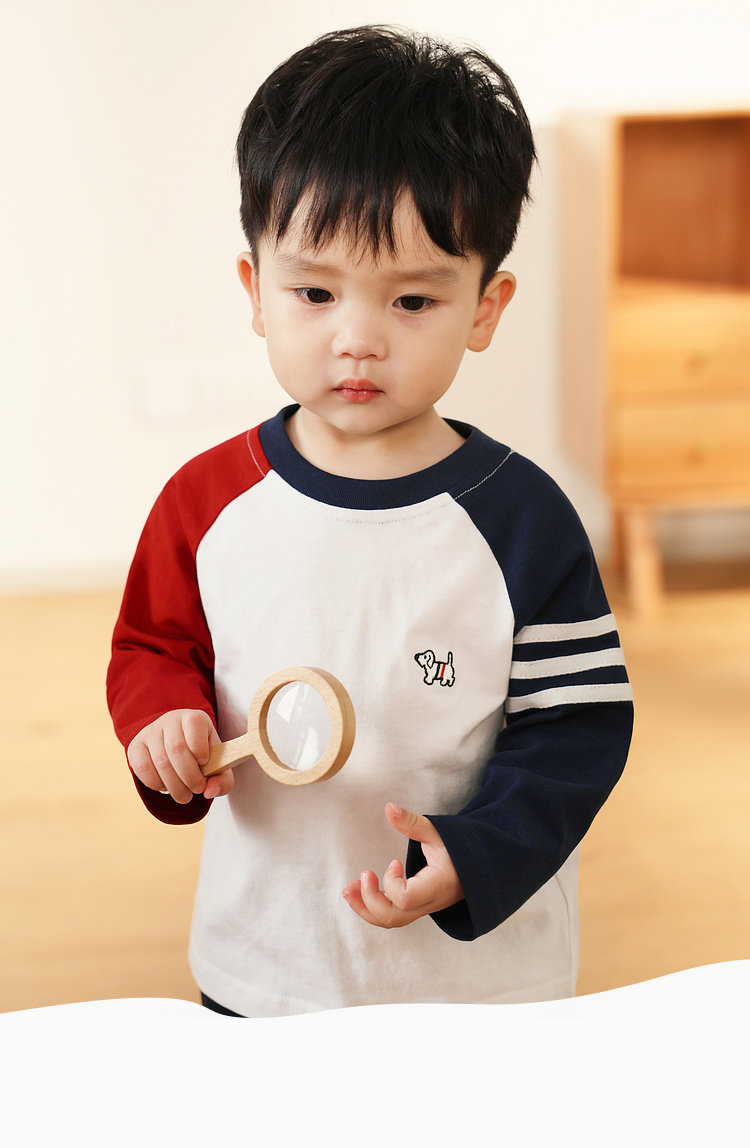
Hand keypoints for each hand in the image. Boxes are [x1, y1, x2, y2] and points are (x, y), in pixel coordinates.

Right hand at [127, 709, 232, 802]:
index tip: (204, 763)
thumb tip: (210, 792)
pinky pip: (142, 768)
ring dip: (174, 786)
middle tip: (196, 790)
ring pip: (160, 761)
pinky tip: (165, 787)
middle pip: (176, 749)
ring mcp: (151, 732)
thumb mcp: (218, 764)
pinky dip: (155, 783)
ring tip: (184, 795)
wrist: (177, 747)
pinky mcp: (136, 746)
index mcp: (194, 718)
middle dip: (189, 776)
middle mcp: (171, 720)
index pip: (195, 724)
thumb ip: (223, 780)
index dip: (200, 748)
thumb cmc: (201, 756)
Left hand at [342, 804, 463, 928]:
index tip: (394, 862)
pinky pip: (392, 915)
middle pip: (393, 917)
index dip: (392, 882)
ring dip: (365, 906)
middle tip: (362, 875)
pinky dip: (373, 906)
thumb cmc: (459, 848)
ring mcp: (423, 909)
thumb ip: (412, 823)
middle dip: (368, 900)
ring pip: (390, 921)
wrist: (477, 868)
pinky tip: (361, 889)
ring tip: (348, 888)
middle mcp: (430, 903)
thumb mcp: (438, 832)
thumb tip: (389, 807)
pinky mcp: (416, 908)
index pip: (406, 898)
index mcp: (438, 886)